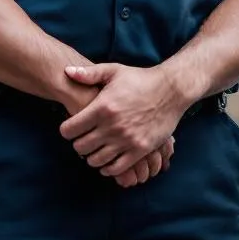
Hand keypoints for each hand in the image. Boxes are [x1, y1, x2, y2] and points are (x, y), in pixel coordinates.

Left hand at [59, 63, 188, 178]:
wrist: (171, 89)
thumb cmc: (141, 79)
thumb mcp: (115, 71)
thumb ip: (89, 73)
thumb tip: (67, 71)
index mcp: (102, 107)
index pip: (69, 130)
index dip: (68, 129)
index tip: (73, 127)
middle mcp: (112, 126)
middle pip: (80, 147)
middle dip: (79, 143)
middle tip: (85, 138)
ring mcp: (126, 140)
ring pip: (95, 160)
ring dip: (93, 156)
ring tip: (97, 148)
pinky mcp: (140, 149)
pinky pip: (116, 168)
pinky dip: (109, 168)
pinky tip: (109, 159)